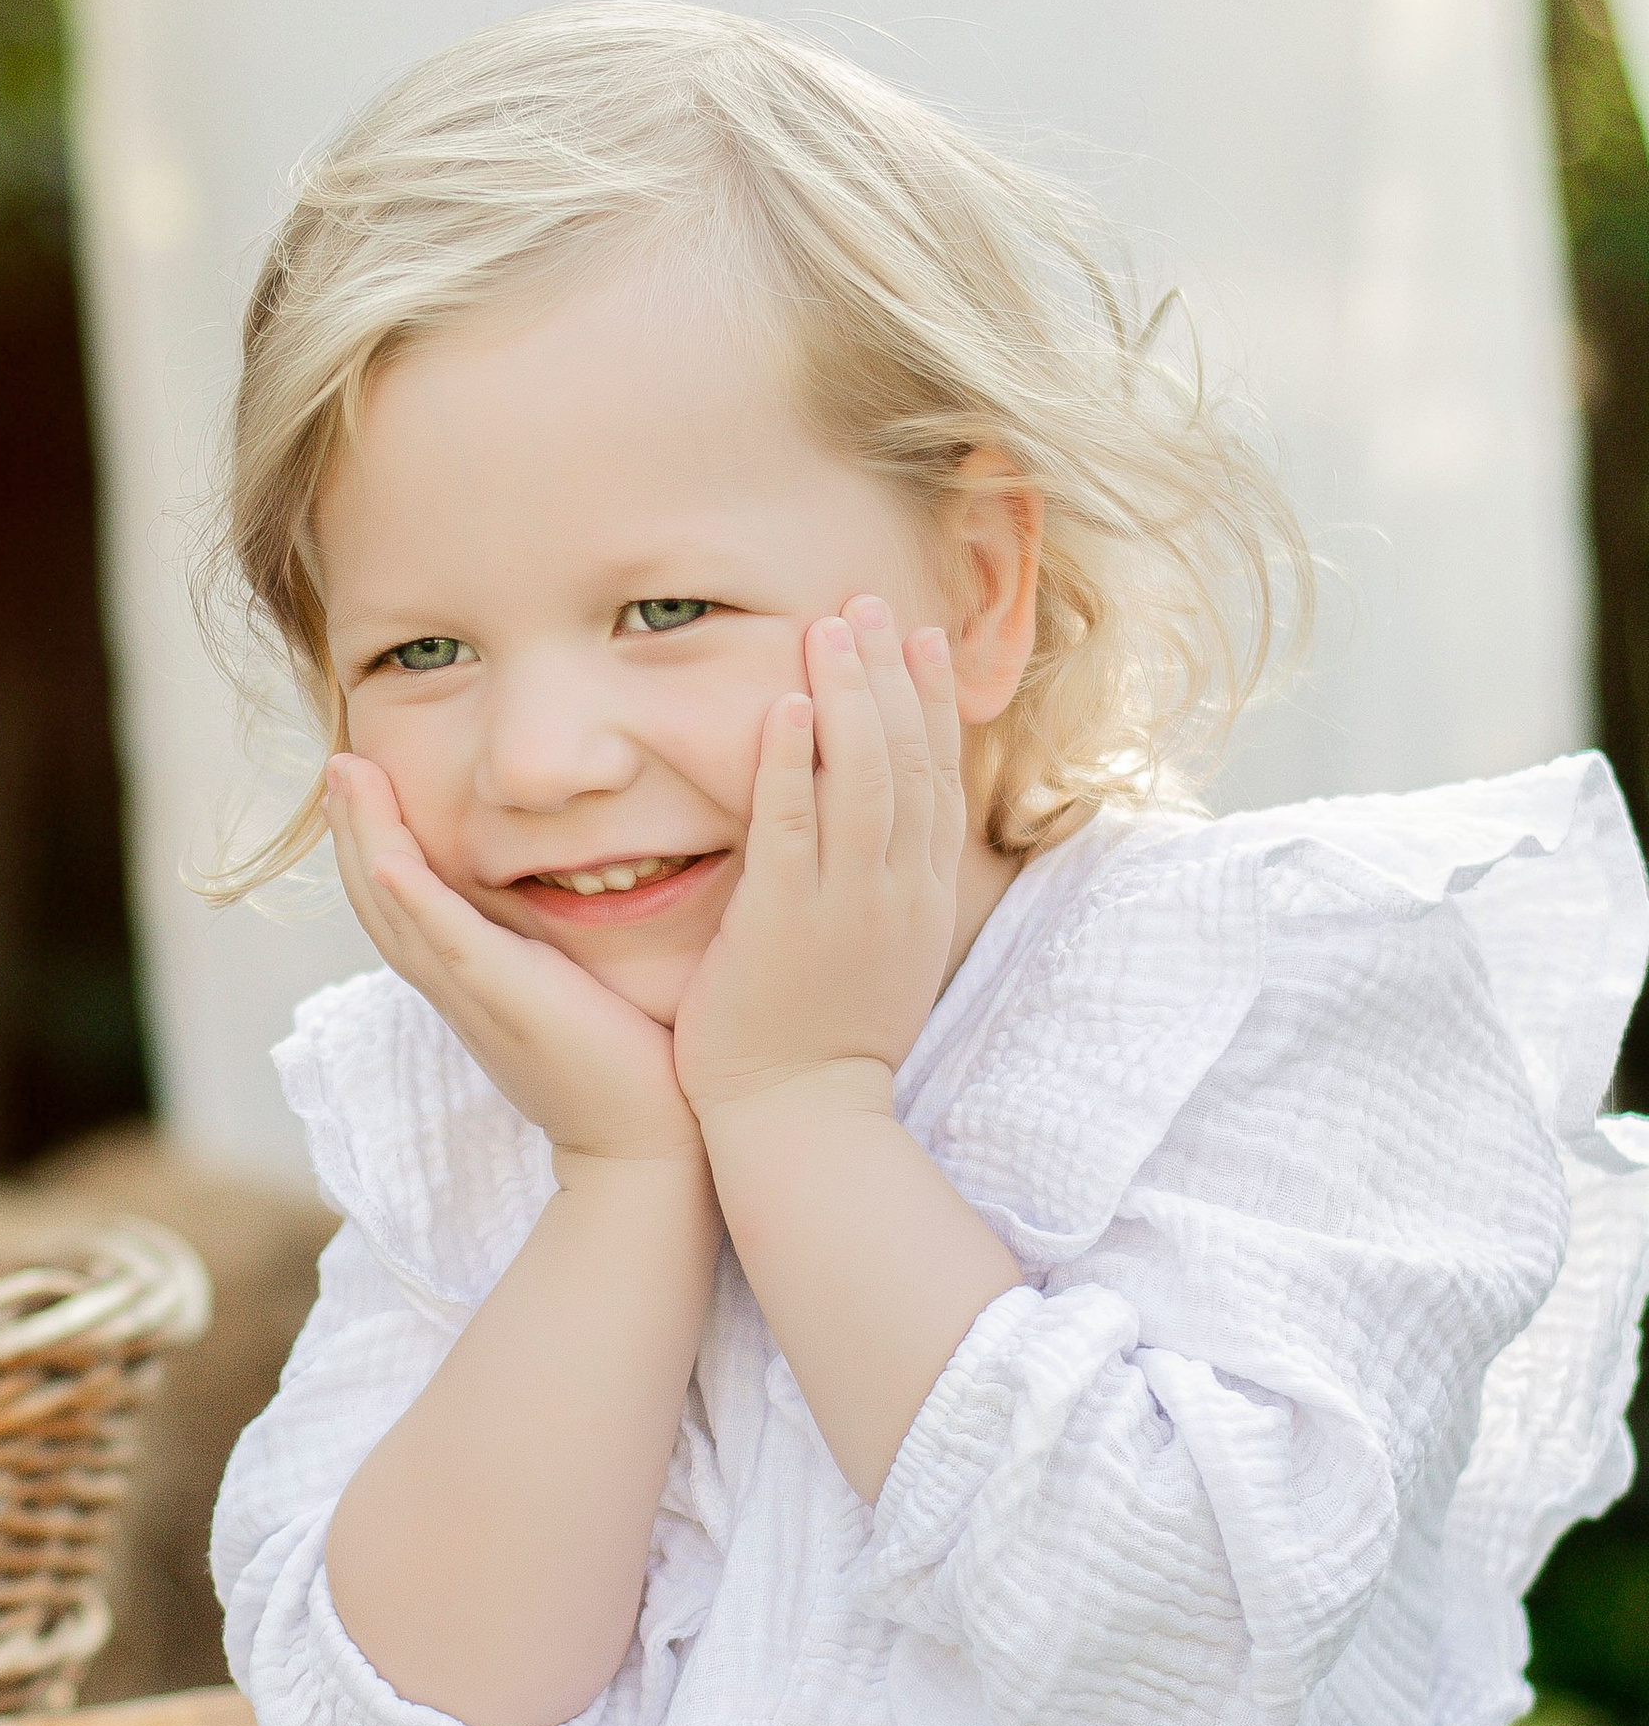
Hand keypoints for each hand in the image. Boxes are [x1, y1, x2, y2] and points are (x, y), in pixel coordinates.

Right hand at [325, 757, 705, 1172]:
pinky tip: (389, 858)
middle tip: (338, 763)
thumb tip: (571, 891)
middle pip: (377, 896)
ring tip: (345, 776)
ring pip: (394, 909)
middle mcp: (455, 984)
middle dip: (352, 826)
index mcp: (467, 976)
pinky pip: (446, 943)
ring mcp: (473, 992)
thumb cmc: (623, 1063)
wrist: (643, 1143)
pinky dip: (412, 899)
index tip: (363, 781)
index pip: (400, 900)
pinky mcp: (505, 998)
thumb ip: (555, 943)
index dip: (373, 840)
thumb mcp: (572, 985)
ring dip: (364, 841)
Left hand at [672, 599, 965, 1126]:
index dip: (930, 703)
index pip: (939, 779)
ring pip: (864, 779)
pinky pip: (794, 826)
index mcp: (922, 897)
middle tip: (869, 604)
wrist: (802, 1120)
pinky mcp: (786, 923)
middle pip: (909, 761)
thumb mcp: (880, 956)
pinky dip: (793, 762)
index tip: (917, 639)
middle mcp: (898, 892)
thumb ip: (883, 890)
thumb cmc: (825, 1043)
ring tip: (831, 627)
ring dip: (848, 696)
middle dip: (890, 675)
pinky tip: (786, 705)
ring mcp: (847, 906)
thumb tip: (882, 838)